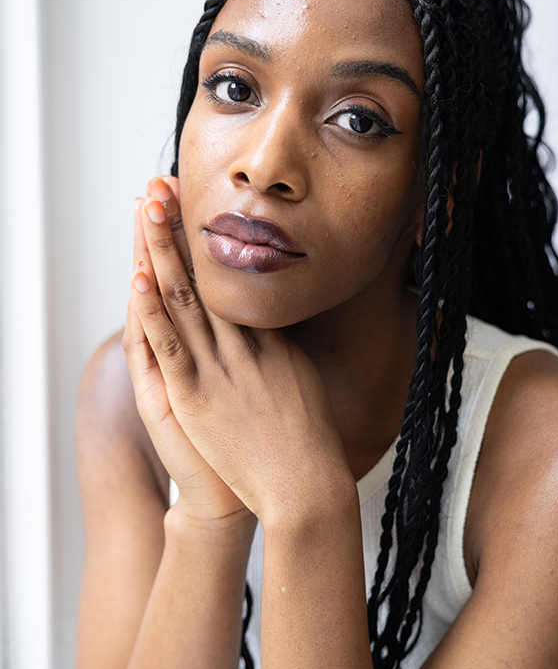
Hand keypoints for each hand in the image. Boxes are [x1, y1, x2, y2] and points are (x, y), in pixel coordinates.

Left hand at [128, 182, 353, 527]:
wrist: (305, 483)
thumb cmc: (308, 440)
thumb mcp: (302, 380)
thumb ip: (283, 350)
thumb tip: (277, 324)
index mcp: (269, 340)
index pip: (234, 278)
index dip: (209, 240)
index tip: (194, 205)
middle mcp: (244, 344)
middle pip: (206, 274)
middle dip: (180, 227)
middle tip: (164, 185)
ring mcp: (219, 369)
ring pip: (184, 299)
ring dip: (161, 251)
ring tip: (145, 208)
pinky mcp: (196, 398)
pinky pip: (171, 345)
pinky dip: (152, 310)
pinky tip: (139, 276)